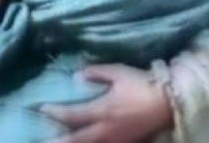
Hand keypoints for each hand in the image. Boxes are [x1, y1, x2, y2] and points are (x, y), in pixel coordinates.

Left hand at [41, 64, 172, 142]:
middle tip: (40, 141)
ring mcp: (115, 140)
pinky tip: (86, 142)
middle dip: (56, 141)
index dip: (53, 113)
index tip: (41, 109)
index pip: (71, 116)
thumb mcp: (118, 72)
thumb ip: (96, 73)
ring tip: (60, 142)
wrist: (168, 103)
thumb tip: (76, 76)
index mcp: (101, 110)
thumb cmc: (142, 84)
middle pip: (74, 141)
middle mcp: (104, 130)